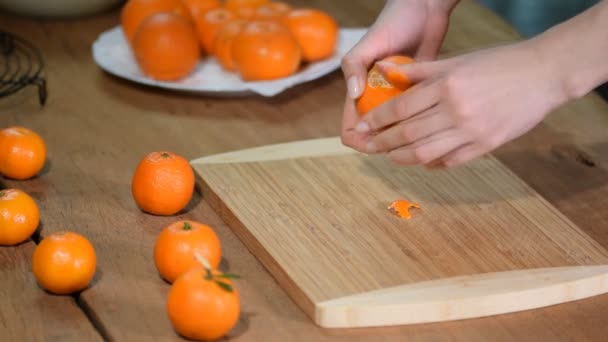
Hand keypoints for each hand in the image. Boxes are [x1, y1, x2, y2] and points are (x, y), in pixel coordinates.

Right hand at [340, 0, 458, 148]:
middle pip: (373, 135)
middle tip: (405, 143)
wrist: (424, 8)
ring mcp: (395, 97)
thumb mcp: (370, 42)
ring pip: (394, 131)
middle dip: (384, 144)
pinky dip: (418, 125)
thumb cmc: (394, 21)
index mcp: (359, 90)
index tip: (378, 142)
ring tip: (419, 136)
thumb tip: (354, 94)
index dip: (360, 139)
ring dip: (402, 138)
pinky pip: (413, 118)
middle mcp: (375, 98)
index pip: (350, 127)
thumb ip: (355, 66)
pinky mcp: (415, 94)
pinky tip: (431, 126)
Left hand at [351, 39, 569, 167]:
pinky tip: (422, 161)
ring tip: (391, 155)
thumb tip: (387, 72)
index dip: (377, 119)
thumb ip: (421, 71)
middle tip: (368, 145)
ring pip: (425, 153)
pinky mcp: (487, 145)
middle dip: (383, 142)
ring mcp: (472, 131)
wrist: (544, 74)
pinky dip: (432, 163)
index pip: (400, 108)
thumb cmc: (499, 62)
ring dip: (402, 157)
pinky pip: (451, 161)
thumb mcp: (457, 60)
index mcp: (446, 86)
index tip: (362, 126)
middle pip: (408, 133)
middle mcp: (456, 111)